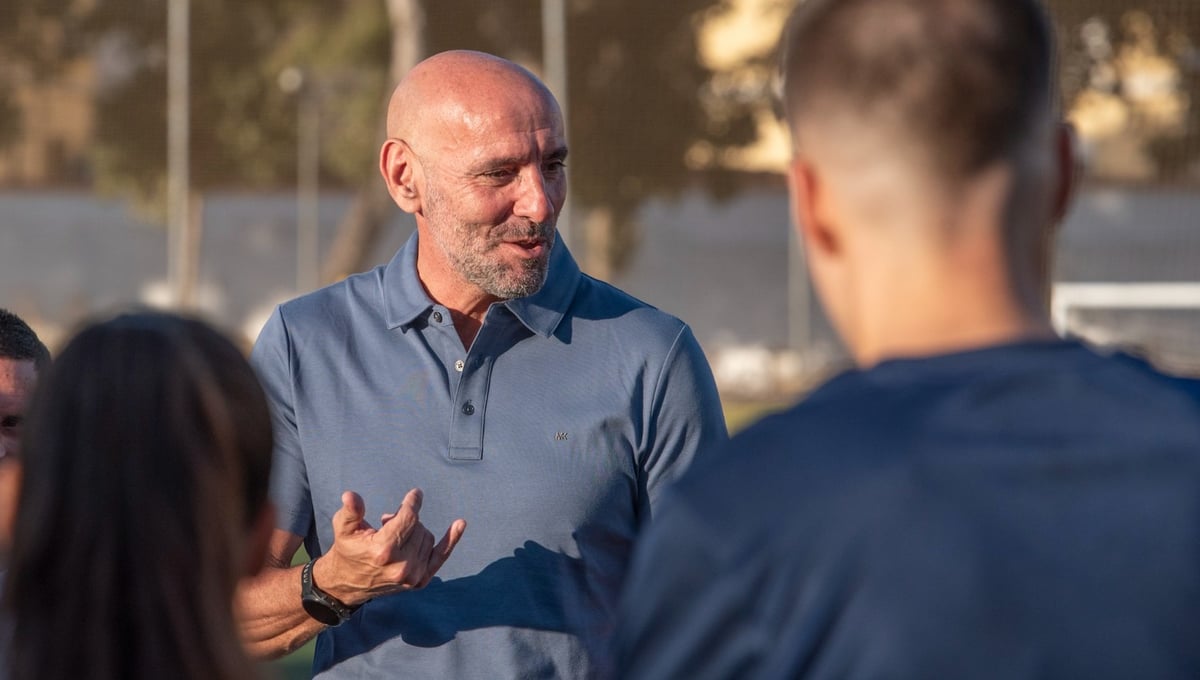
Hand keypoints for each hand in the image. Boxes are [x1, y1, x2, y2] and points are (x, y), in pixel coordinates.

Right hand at [313, 489, 466, 604]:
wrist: (347, 585)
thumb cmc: (347, 551)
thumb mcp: (343, 529)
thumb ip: (351, 511)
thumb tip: (350, 495)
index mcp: (383, 550)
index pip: (408, 518)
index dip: (412, 502)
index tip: (415, 494)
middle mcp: (401, 566)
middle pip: (418, 526)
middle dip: (406, 520)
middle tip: (387, 524)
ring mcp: (412, 576)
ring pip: (427, 537)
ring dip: (415, 531)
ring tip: (394, 536)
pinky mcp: (419, 582)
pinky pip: (441, 556)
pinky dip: (450, 541)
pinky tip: (460, 524)